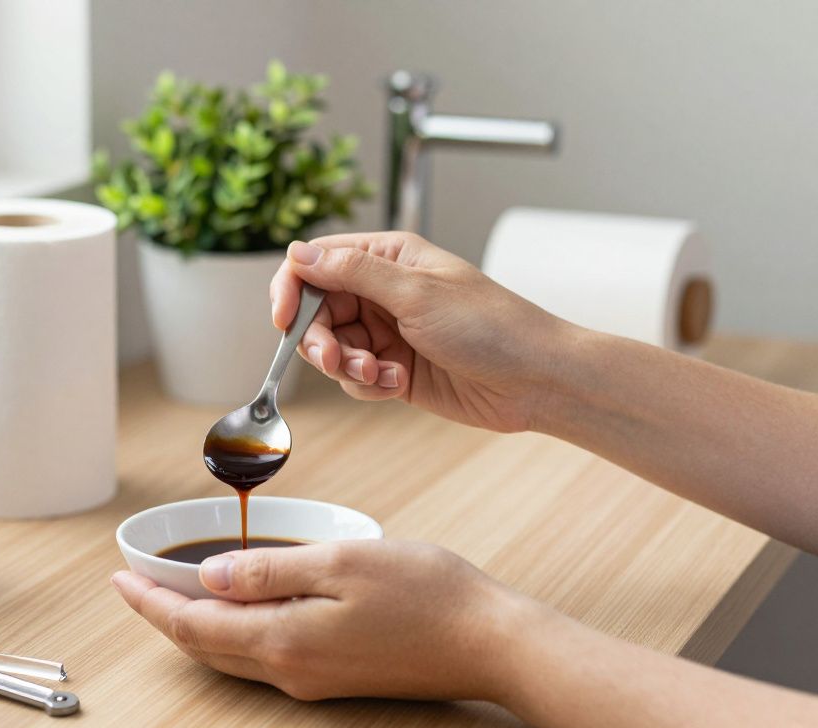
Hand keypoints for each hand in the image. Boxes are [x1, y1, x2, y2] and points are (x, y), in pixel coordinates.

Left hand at [111, 540, 529, 701]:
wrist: (489, 642)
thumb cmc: (426, 594)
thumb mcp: (340, 562)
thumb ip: (269, 571)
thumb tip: (210, 578)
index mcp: (284, 641)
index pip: (191, 626)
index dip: (149, 603)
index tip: (118, 579)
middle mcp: (290, 671)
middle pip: (205, 647)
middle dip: (163, 616)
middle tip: (134, 583)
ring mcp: (313, 680)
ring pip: (232, 655)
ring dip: (196, 626)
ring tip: (173, 593)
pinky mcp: (334, 679)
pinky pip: (264, 657)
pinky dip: (233, 632)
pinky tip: (237, 607)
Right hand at [269, 231, 570, 431]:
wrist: (534, 381)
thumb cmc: (492, 327)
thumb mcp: (417, 294)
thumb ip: (353, 272)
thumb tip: (299, 252)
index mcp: (388, 257)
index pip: (316, 262)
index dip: (292, 289)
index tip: (283, 320)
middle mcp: (382, 291)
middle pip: (316, 310)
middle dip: (319, 339)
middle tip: (335, 360)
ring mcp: (387, 331)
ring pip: (332, 348)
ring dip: (346, 366)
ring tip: (378, 375)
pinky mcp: (393, 369)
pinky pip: (354, 377)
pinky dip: (366, 385)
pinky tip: (398, 385)